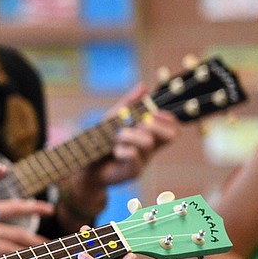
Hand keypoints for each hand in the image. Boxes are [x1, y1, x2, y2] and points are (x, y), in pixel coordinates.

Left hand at [61, 85, 179, 217]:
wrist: (85, 166)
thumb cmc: (101, 141)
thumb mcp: (113, 118)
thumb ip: (128, 104)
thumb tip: (143, 86)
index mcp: (150, 135)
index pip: (172, 126)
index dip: (168, 118)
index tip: (153, 112)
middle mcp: (150, 148)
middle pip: (170, 135)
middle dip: (155, 124)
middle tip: (140, 122)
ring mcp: (143, 161)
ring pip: (148, 143)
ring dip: (131, 134)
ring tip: (117, 135)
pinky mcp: (132, 172)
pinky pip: (134, 157)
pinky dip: (123, 149)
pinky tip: (114, 150)